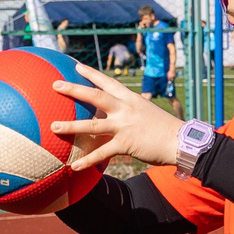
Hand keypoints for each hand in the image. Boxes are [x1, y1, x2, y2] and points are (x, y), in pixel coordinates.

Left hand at [50, 65, 181, 171]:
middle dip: (74, 89)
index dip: (91, 74)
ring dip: (71, 125)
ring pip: (92, 124)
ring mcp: (124, 126)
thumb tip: (118, 116)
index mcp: (130, 99)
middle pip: (95, 96)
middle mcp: (125, 109)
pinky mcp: (125, 144)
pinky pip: (101, 154)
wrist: (180, 141)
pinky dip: (87, 161)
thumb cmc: (165, 129)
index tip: (76, 67)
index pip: (108, 82)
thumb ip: (131, 112)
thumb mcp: (147, 112)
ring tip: (53, 126)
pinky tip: (74, 167)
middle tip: (56, 85)